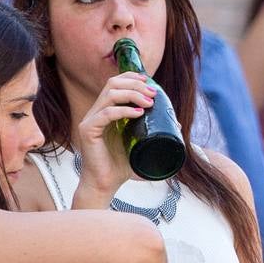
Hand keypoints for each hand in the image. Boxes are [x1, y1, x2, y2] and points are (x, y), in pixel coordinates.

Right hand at [73, 72, 155, 202]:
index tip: (149, 81)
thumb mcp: (141, 143)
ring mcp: (90, 120)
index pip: (115, 83)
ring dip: (132, 94)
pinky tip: (138, 113)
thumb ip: (154, 132)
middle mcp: (96, 112)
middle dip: (135, 85)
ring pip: (109, 95)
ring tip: (149, 103)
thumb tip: (176, 124)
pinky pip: (105, 114)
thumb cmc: (121, 165)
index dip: (131, 78)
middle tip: (153, 94)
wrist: (106, 184)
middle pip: (112, 84)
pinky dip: (124, 110)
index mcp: (106, 111)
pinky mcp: (88, 131)